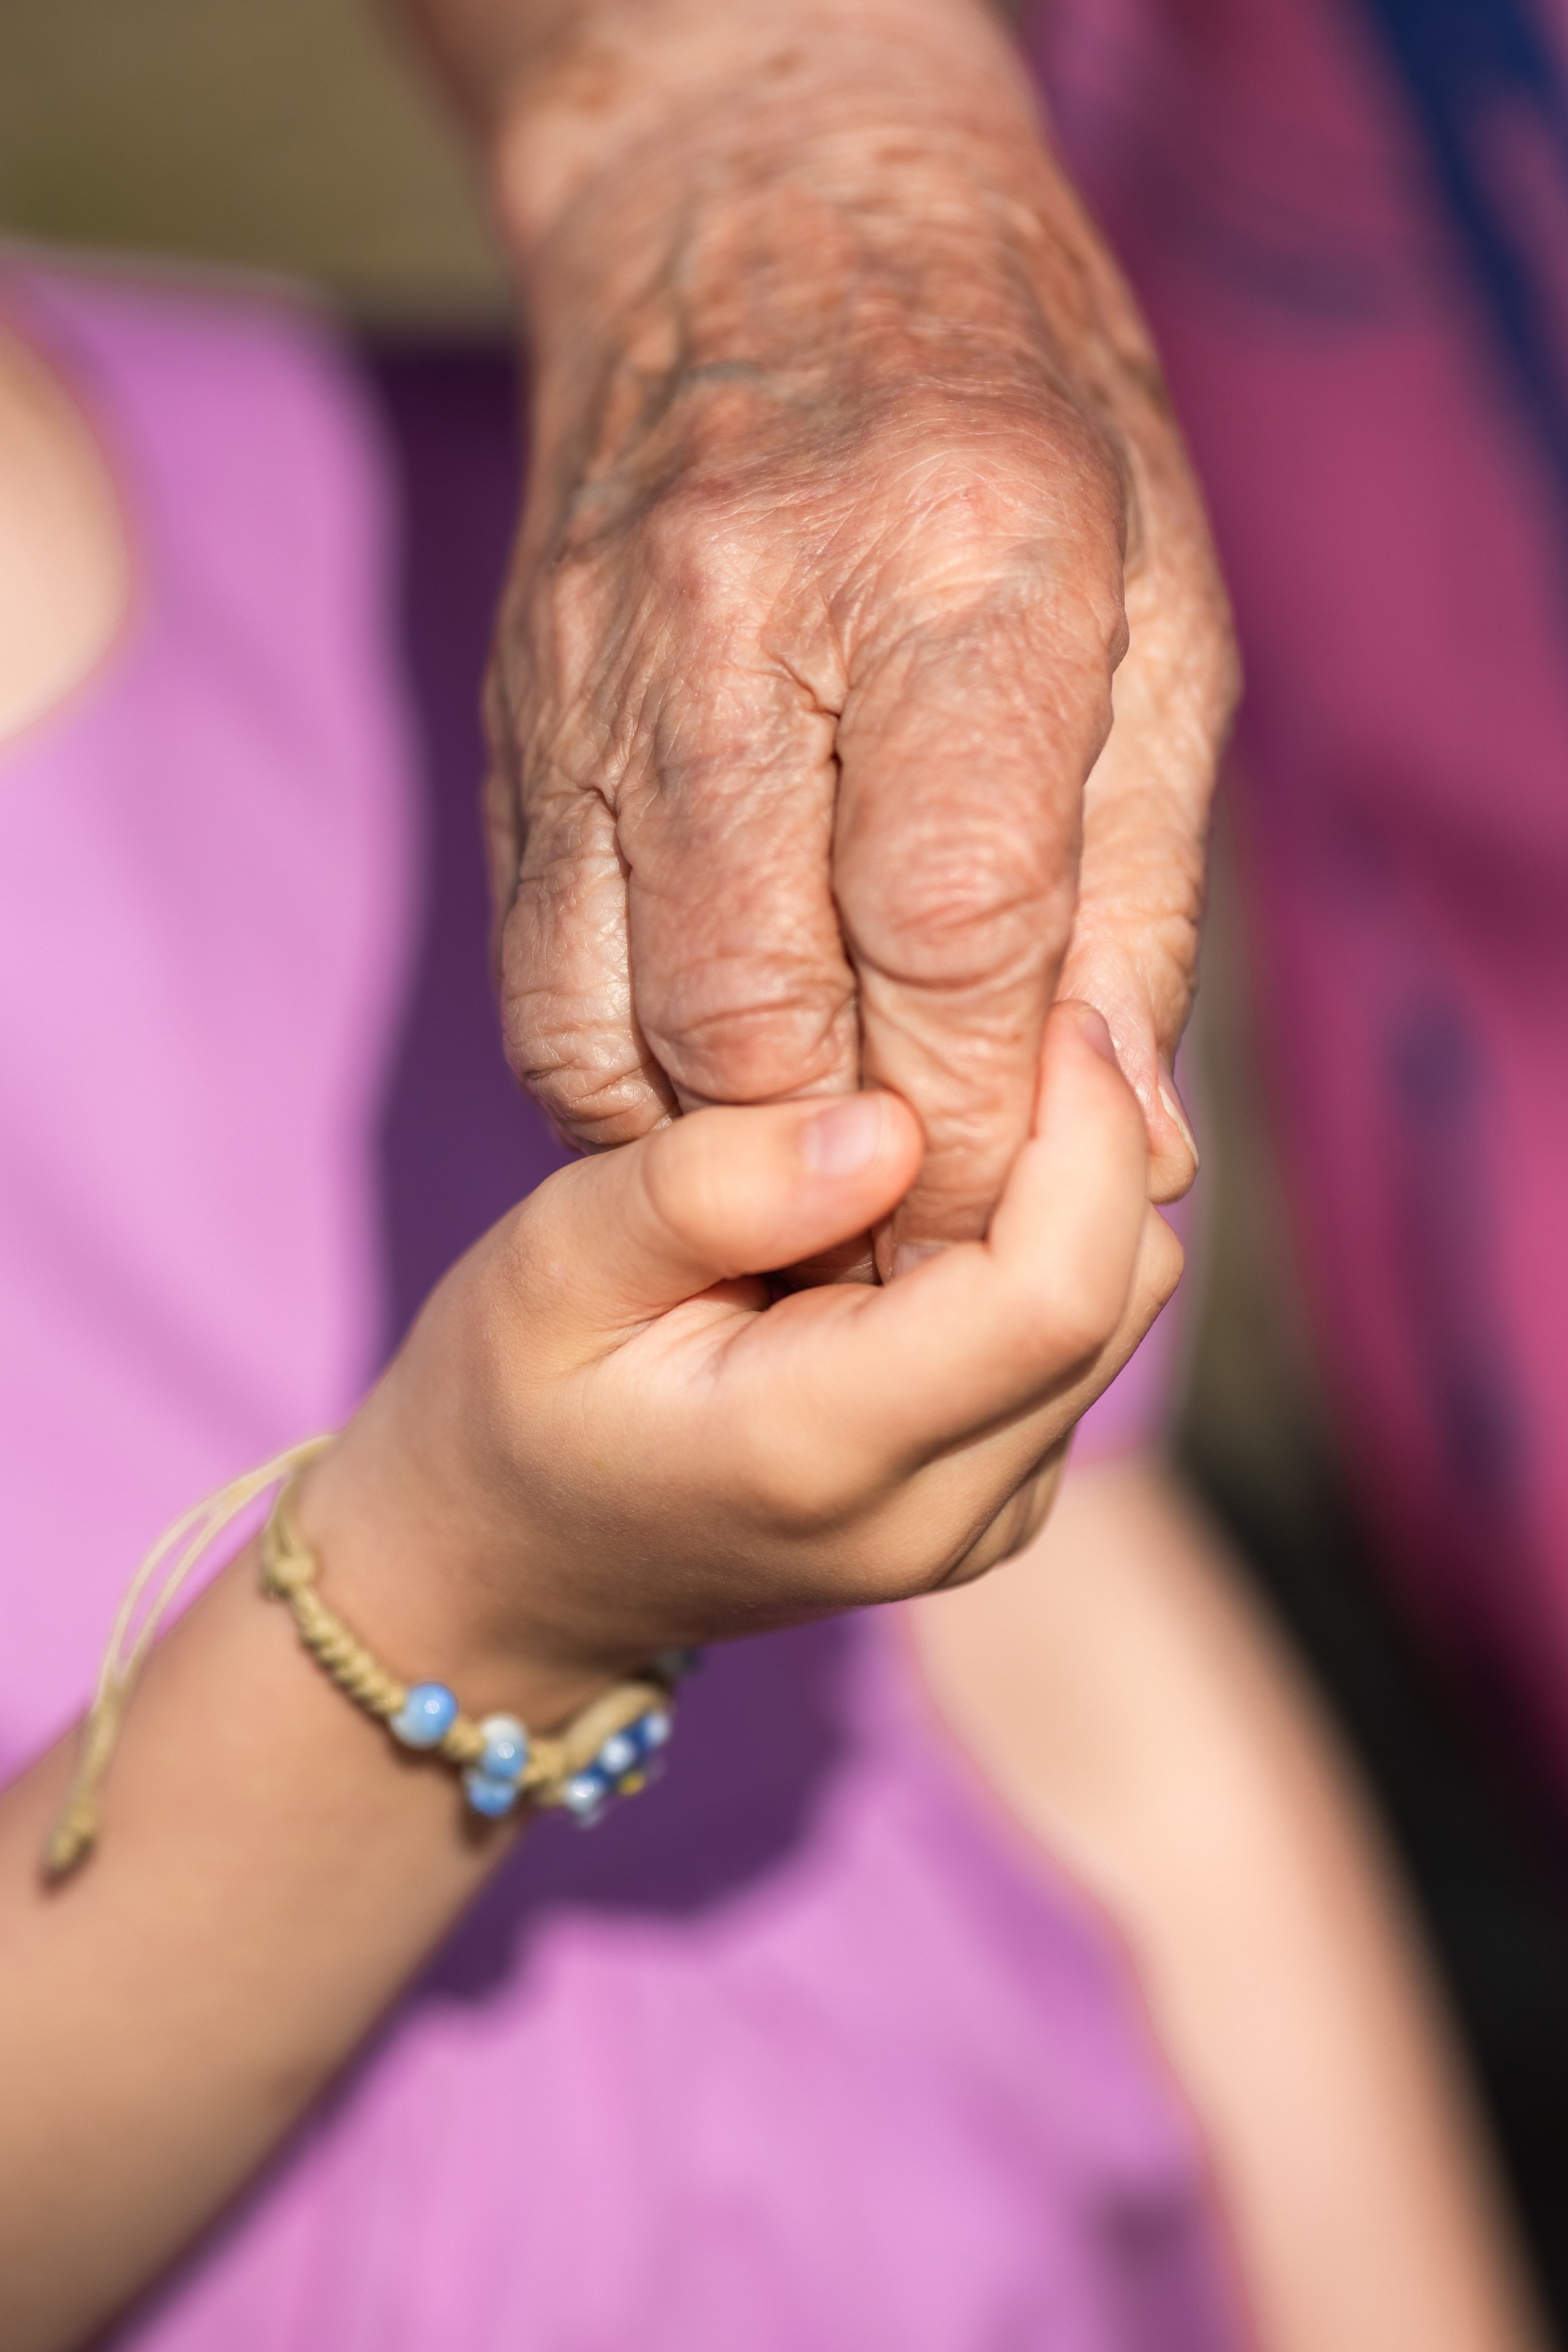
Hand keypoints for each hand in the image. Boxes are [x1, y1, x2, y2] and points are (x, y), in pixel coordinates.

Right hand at [309, 1005, 1179, 1714]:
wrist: (510, 1575)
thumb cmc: (509, 1402)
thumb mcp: (552, 1266)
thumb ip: (707, 1189)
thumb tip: (889, 1125)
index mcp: (827, 1454)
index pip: (1055, 1290)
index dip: (1089, 1130)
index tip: (1046, 1001)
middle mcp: (939, 1514)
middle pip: (1124, 1291)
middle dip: (1099, 1137)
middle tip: (1012, 1014)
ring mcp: (979, 1522)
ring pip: (1125, 1309)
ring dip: (1079, 1186)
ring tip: (956, 1097)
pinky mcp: (995, 1499)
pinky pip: (1082, 1340)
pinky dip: (1050, 1241)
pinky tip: (935, 1190)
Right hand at [475, 1, 1235, 1273]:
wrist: (761, 220)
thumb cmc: (1020, 426)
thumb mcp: (1158, 616)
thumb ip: (1139, 887)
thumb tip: (1133, 1140)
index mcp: (954, 569)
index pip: (951, 931)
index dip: (990, 1119)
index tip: (1020, 1210)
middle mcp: (742, 626)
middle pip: (768, 1010)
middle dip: (867, 1180)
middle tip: (931, 1245)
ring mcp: (597, 680)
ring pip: (630, 1021)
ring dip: (740, 1159)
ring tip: (830, 1203)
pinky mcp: (519, 732)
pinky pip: (544, 984)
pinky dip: (628, 1095)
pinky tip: (715, 1109)